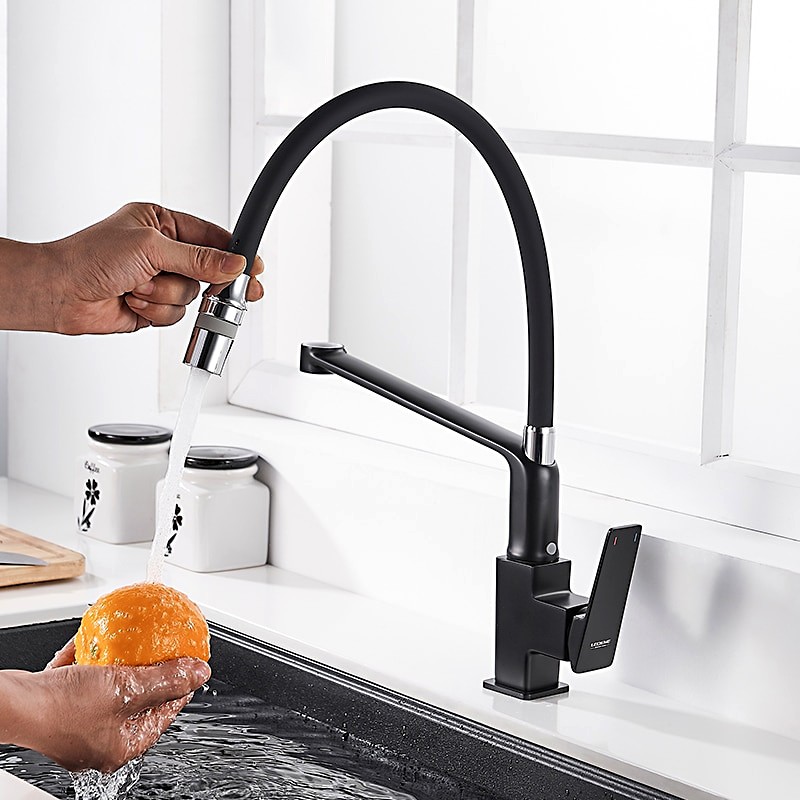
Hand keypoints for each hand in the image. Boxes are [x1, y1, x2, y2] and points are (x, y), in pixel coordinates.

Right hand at [0, 638, 209, 772]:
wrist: (13, 704)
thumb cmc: (63, 706)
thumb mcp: (127, 688)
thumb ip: (166, 680)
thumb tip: (199, 674)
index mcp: (123, 746)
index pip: (165, 713)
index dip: (180, 684)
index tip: (188, 663)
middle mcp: (101, 741)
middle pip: (138, 700)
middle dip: (148, 671)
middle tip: (159, 649)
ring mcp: (78, 726)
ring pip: (110, 689)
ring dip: (120, 664)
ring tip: (130, 642)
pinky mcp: (59, 709)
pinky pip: (84, 682)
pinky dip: (93, 662)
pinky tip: (97, 641)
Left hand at [37, 202, 264, 334]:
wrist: (61, 293)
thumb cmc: (90, 257)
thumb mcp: (151, 247)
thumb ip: (198, 258)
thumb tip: (233, 263)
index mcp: (162, 223)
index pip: (211, 237)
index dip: (234, 253)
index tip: (253, 265)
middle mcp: (162, 251)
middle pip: (208, 271)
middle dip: (206, 281)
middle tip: (233, 290)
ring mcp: (159, 280)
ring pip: (191, 296)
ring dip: (165, 296)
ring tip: (139, 288)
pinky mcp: (153, 306)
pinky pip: (176, 315)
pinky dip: (156, 311)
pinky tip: (134, 302)